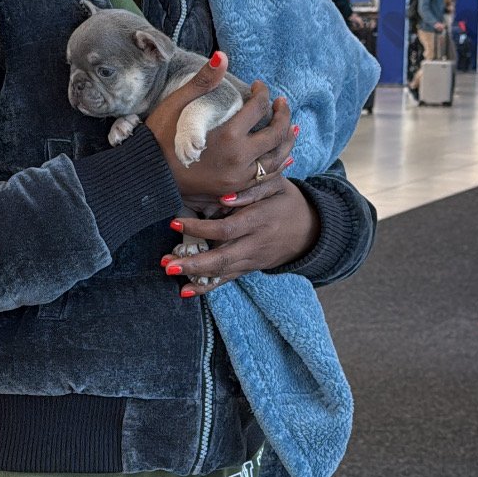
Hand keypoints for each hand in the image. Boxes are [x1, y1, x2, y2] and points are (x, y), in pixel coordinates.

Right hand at [145, 55, 296, 207]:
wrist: (147, 177)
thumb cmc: (159, 138)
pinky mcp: (235, 190)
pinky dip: (278, 164)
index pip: (258, 108)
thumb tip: (222, 56)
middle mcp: (239, 159)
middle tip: (280, 103)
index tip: (259, 86)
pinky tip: (282, 155)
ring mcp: (239, 178)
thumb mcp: (177, 105)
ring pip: (278, 159)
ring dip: (287, 140)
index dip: (262, 92)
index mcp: (228, 136)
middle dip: (283, 114)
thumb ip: (203, 82)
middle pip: (276, 134)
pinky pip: (267, 178)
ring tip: (290, 126)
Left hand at [161, 175, 318, 293]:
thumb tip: (224, 198)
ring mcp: (251, 260)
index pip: (227, 229)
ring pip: (221, 272)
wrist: (310, 231)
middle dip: (193, 263)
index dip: (201, 229)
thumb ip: (252, 189)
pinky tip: (186, 291)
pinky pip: (226, 280)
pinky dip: (206, 288)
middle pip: (222, 258)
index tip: (175, 223)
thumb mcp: (276, 185)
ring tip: (169, 270)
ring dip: (193, 275)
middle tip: (167, 262)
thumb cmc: (287, 201)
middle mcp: (254, 245)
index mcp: (259, 221)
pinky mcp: (248, 268)